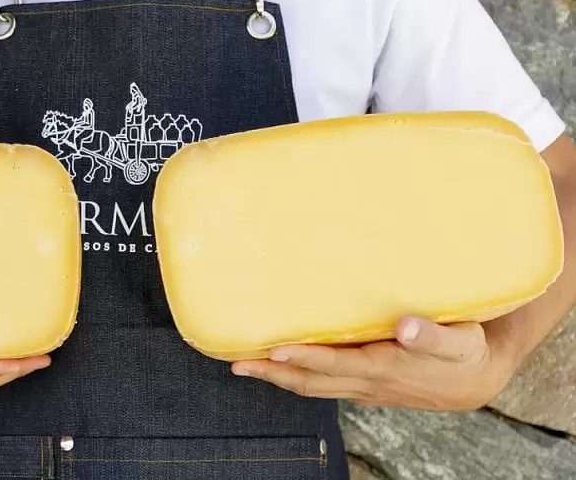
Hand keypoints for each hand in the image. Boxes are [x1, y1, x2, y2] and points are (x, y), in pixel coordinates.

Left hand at [231, 316, 514, 410]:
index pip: (333, 364)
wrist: (475, 382)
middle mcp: (366, 382)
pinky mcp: (363, 385)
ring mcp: (362, 387)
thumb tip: (405, 325)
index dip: (303, 357)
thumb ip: (432, 335)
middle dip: (272, 373)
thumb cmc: (466, 353)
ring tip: (243, 366)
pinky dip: (295, 377)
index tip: (272, 349)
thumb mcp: (458, 341)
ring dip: (276, 378)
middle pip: (309, 380)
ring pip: (311, 386)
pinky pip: (321, 384)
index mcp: (383, 368)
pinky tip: (278, 367)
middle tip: (236, 363)